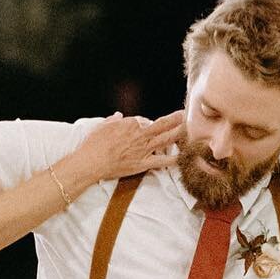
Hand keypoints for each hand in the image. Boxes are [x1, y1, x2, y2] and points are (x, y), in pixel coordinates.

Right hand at [62, 109, 185, 190]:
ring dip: (178, 134)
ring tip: (188, 130)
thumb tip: (118, 116)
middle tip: (184, 114)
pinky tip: (182, 158)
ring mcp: (142, 150)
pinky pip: (160, 162)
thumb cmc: (93, 143)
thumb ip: (112, 120)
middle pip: (161, 125)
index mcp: (130, 123)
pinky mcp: (142, 164)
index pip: (143, 120)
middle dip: (174, 119)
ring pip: (165, 140)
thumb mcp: (102, 126)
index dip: (146, 123)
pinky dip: (172, 160)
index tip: (145, 125)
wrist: (90, 162)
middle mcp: (139, 135)